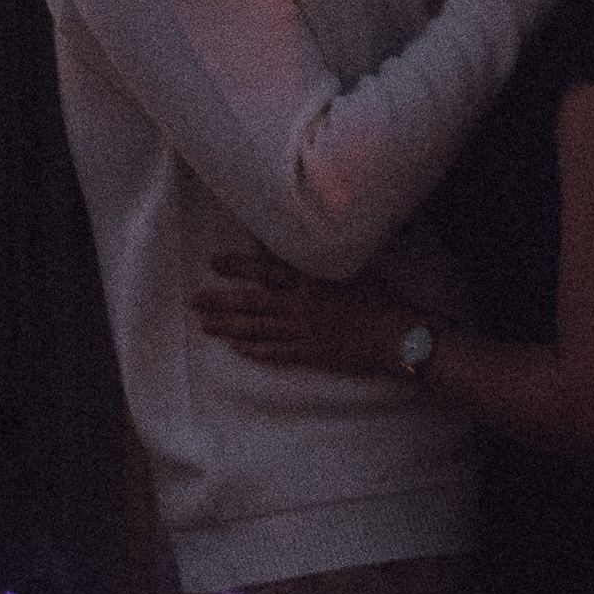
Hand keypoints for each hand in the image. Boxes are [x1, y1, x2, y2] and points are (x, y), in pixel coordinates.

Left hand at [194, 250, 410, 376]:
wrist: (400, 335)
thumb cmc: (384, 297)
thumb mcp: (354, 265)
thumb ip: (325, 255)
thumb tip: (305, 239)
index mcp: (311, 278)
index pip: (265, 269)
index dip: (237, 266)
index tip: (215, 263)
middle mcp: (301, 304)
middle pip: (252, 302)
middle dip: (221, 301)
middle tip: (194, 300)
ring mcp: (304, 332)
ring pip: (257, 329)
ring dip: (228, 327)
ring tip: (204, 324)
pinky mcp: (311, 354)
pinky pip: (275, 353)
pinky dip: (254, 351)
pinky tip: (236, 349)